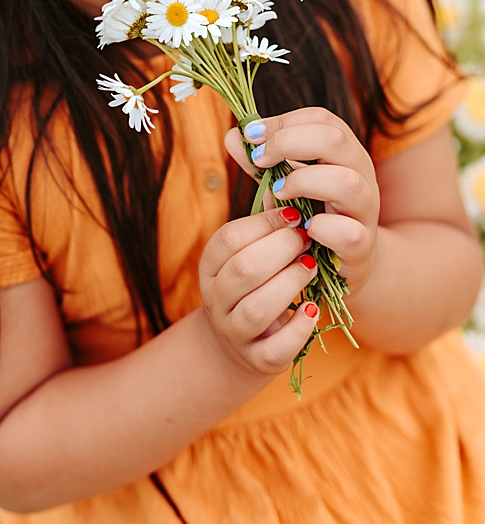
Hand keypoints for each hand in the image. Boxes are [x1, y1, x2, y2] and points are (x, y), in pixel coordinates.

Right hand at [200, 205, 320, 373]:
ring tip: (311, 268)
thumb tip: (271, 164)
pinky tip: (313, 308)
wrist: (242, 343)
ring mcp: (234, 332)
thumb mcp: (250, 251)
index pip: (229, 239)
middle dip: (282, 250)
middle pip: (243, 270)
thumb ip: (263, 220)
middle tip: (307, 240)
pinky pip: (276, 348)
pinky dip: (299, 328)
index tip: (296, 215)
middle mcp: (215, 300)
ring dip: (291, 284)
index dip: (265, 224)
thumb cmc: (254, 284)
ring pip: (257, 308)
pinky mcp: (258, 359)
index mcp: (209, 267)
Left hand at [225, 108, 380, 294]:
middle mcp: (360, 175)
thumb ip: (260, 162)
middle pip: (335, 139)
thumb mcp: (283, 184)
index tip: (252, 136)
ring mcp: (364, 210)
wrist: (346, 263)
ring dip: (302, 182)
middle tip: (259, 160)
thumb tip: (233, 135)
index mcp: (342, 154)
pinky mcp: (360, 245)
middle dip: (287, 142)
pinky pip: (348, 232)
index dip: (283, 121)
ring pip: (346, 181)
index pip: (321, 119)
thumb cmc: (311, 216)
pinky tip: (303, 228)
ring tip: (278, 192)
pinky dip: (322, 228)